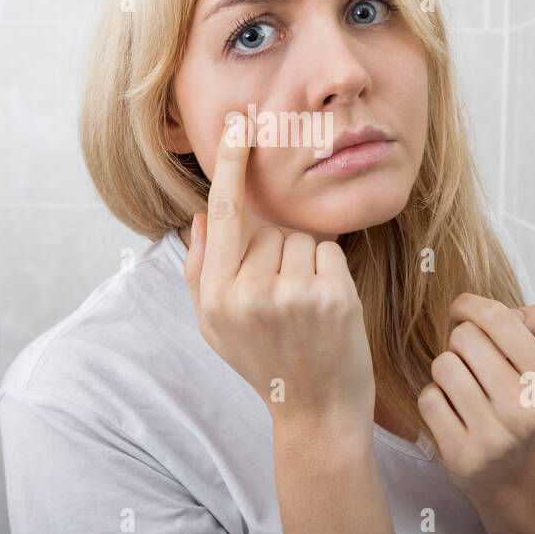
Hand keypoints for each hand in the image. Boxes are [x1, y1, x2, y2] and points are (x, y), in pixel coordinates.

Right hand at [182, 111, 376, 433]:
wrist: (315, 413)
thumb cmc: (264, 362)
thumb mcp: (215, 325)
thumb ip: (202, 268)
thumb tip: (204, 213)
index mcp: (217, 295)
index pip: (223, 211)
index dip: (230, 161)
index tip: (240, 119)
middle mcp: (250, 293)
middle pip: (269, 227)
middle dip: (277, 251)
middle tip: (283, 304)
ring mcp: (293, 295)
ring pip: (301, 238)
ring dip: (306, 263)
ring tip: (304, 310)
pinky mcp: (332, 297)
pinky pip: (329, 251)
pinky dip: (330, 272)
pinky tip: (326, 310)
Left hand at [418, 295, 534, 503]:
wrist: (511, 472)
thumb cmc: (524, 401)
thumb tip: (514, 315)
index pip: (499, 318)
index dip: (470, 304)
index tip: (460, 309)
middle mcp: (526, 409)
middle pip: (464, 337)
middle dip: (460, 343)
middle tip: (472, 363)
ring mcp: (494, 435)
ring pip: (443, 366)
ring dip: (446, 371)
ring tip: (463, 387)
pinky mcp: (462, 453)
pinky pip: (428, 398)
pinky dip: (435, 399)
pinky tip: (453, 413)